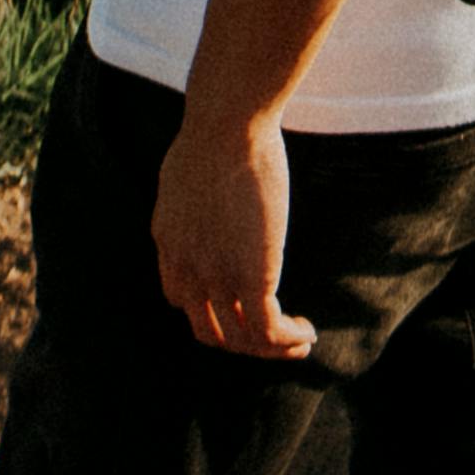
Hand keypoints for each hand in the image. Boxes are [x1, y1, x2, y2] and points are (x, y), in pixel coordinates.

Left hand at [151, 94, 311, 360]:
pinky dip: (288, 340)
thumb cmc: (216, 130)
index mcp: (168, 242)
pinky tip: (306, 332)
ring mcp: (215, 277)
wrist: (228, 125)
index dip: (213, 308)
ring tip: (299, 341)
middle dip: (242, 340)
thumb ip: (193, 196)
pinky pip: (267, 331)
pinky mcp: (251, 277)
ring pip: (242, 340)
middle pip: (209, 331)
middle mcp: (186, 269)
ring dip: (271, 349)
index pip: (181, 299)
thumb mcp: (188, 169)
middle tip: (273, 332)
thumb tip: (207, 190)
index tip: (242, 301)